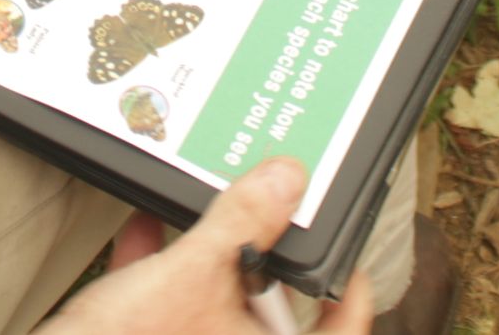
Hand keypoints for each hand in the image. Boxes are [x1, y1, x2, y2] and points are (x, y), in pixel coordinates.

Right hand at [37, 160, 371, 334]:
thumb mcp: (190, 272)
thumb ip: (241, 222)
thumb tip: (285, 179)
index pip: (341, 333)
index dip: (352, 297)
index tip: (348, 260)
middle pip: (273, 314)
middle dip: (260, 260)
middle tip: (265, 215)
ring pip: (217, 310)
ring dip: (208, 262)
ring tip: (205, 212)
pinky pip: (171, 311)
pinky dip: (164, 274)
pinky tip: (146, 228)